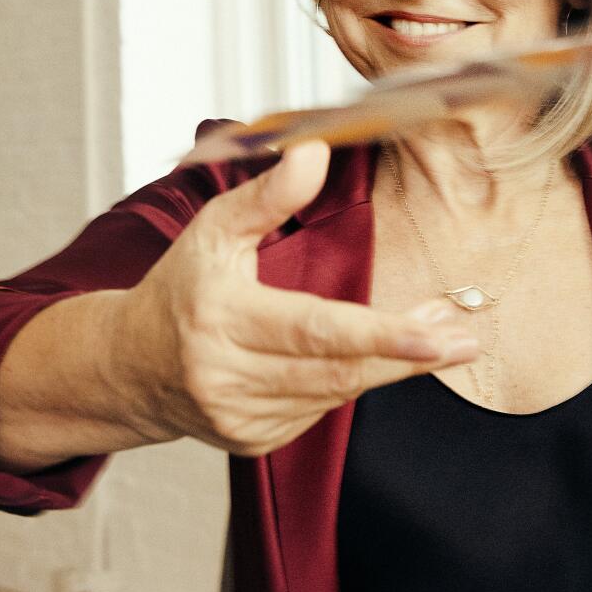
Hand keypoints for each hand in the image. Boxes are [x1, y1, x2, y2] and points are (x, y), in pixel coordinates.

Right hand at [115, 141, 479, 455]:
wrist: (127, 367)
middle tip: (464, 338)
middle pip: (338, 370)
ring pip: (336, 392)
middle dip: (407, 355)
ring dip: (390, 366)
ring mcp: (239, 417)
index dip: (380, 334)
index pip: (315, 330)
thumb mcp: (214, 230)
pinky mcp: (251, 442)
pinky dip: (350, 382)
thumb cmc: (181, 287)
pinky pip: (320, 409)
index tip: (436, 332)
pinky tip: (371, 358)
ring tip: (437, 337)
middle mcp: (226, 376)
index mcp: (219, 318)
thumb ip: (269, 194)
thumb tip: (315, 149)